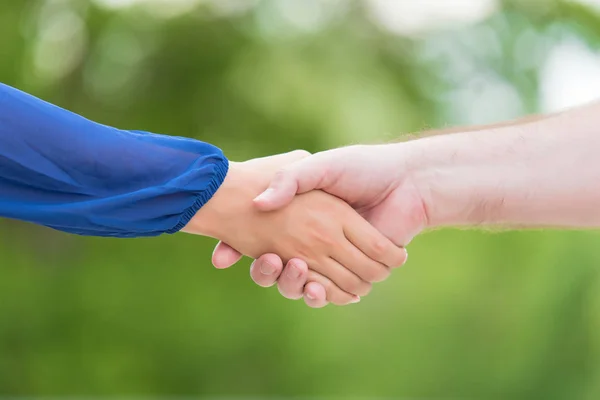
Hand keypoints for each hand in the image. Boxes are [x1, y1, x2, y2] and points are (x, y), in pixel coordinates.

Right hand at [184, 150, 406, 303]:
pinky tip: (316, 286)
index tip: (228, 254)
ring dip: (293, 286)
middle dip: (269, 274)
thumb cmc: (360, 167)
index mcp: (301, 220)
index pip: (262, 242)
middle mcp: (313, 243)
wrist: (405, 180)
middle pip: (279, 271)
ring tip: (297, 272)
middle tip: (272, 260)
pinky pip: (331, 293)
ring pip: (302, 286)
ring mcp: (333, 259)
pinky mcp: (356, 272)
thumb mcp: (317, 166)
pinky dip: (321, 295)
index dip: (244, 250)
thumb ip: (288, 179)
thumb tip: (259, 205)